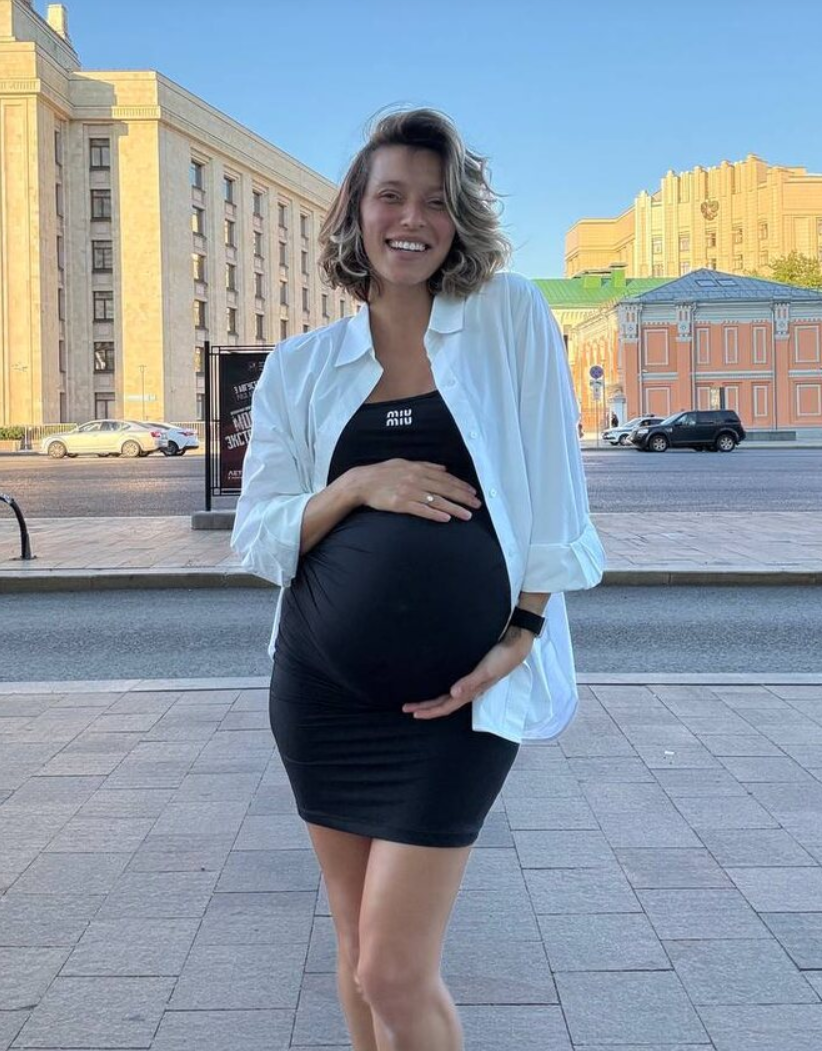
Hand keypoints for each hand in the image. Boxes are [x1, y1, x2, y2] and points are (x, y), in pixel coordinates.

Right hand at [348, 459, 481, 521]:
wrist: (362, 482)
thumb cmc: (383, 473)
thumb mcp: (405, 463)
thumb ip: (426, 466)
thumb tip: (444, 468)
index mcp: (418, 469)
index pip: (445, 478)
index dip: (461, 485)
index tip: (473, 493)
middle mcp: (416, 479)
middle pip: (445, 489)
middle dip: (463, 498)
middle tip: (477, 505)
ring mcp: (408, 492)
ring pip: (437, 501)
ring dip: (454, 509)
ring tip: (467, 516)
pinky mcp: (400, 503)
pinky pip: (421, 510)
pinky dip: (434, 514)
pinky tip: (445, 518)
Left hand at [402, 628, 533, 719]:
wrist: (516, 646)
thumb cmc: (501, 658)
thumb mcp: (485, 671)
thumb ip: (469, 683)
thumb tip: (452, 694)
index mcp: (471, 693)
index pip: (445, 706)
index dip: (429, 711)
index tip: (412, 713)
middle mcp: (469, 691)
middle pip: (444, 704)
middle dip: (425, 708)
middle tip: (406, 708)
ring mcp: (472, 685)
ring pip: (448, 698)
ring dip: (433, 702)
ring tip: (418, 703)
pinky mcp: (474, 676)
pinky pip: (454, 689)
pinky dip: (443, 692)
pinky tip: (440, 689)